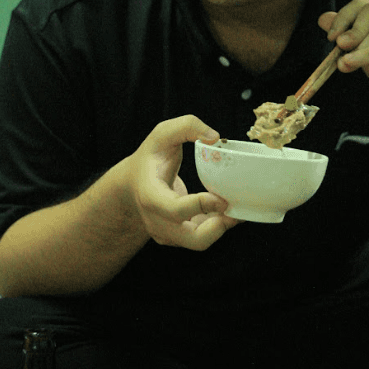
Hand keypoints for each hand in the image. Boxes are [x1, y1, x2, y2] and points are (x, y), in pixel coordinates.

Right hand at [127, 115, 239, 250]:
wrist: (132, 185)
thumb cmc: (150, 158)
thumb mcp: (162, 134)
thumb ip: (186, 126)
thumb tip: (214, 137)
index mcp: (151, 196)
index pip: (175, 210)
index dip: (201, 206)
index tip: (222, 198)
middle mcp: (157, 220)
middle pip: (193, 240)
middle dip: (219, 228)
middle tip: (235, 209)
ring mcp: (167, 233)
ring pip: (201, 243)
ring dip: (222, 227)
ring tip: (237, 208)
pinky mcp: (178, 238)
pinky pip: (202, 239)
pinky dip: (218, 228)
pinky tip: (227, 210)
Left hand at [318, 0, 368, 117]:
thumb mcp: (367, 52)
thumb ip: (349, 35)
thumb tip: (322, 18)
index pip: (365, 4)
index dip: (343, 17)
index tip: (331, 36)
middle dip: (351, 30)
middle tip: (338, 47)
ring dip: (358, 50)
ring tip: (345, 64)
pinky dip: (366, 56)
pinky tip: (351, 63)